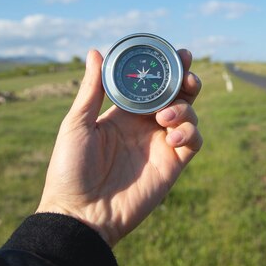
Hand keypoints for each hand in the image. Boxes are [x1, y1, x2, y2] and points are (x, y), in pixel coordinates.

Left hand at [37, 49, 202, 246]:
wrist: (81, 213)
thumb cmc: (70, 169)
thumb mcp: (78, 124)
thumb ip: (92, 89)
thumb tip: (96, 51)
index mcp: (124, 113)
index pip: (152, 84)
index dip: (166, 68)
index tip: (175, 53)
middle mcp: (145, 125)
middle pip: (177, 95)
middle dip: (187, 80)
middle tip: (187, 74)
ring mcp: (160, 144)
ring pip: (189, 114)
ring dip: (185, 108)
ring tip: (164, 117)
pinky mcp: (172, 165)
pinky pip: (194, 141)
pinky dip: (189, 133)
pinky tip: (170, 138)